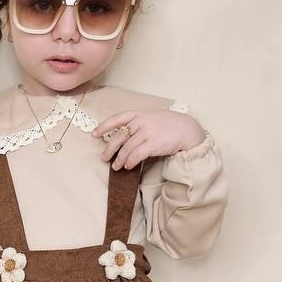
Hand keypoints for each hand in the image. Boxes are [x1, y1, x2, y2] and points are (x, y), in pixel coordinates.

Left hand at [91, 110, 205, 168]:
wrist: (187, 129)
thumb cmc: (168, 125)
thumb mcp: (151, 118)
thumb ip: (137, 124)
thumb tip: (122, 138)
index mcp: (139, 114)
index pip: (117, 119)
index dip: (104, 126)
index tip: (94, 134)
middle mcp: (141, 122)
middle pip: (118, 137)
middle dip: (109, 149)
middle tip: (104, 158)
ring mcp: (147, 132)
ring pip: (126, 149)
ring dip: (119, 160)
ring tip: (116, 167)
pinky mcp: (153, 144)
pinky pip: (136, 155)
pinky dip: (130, 162)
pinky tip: (128, 166)